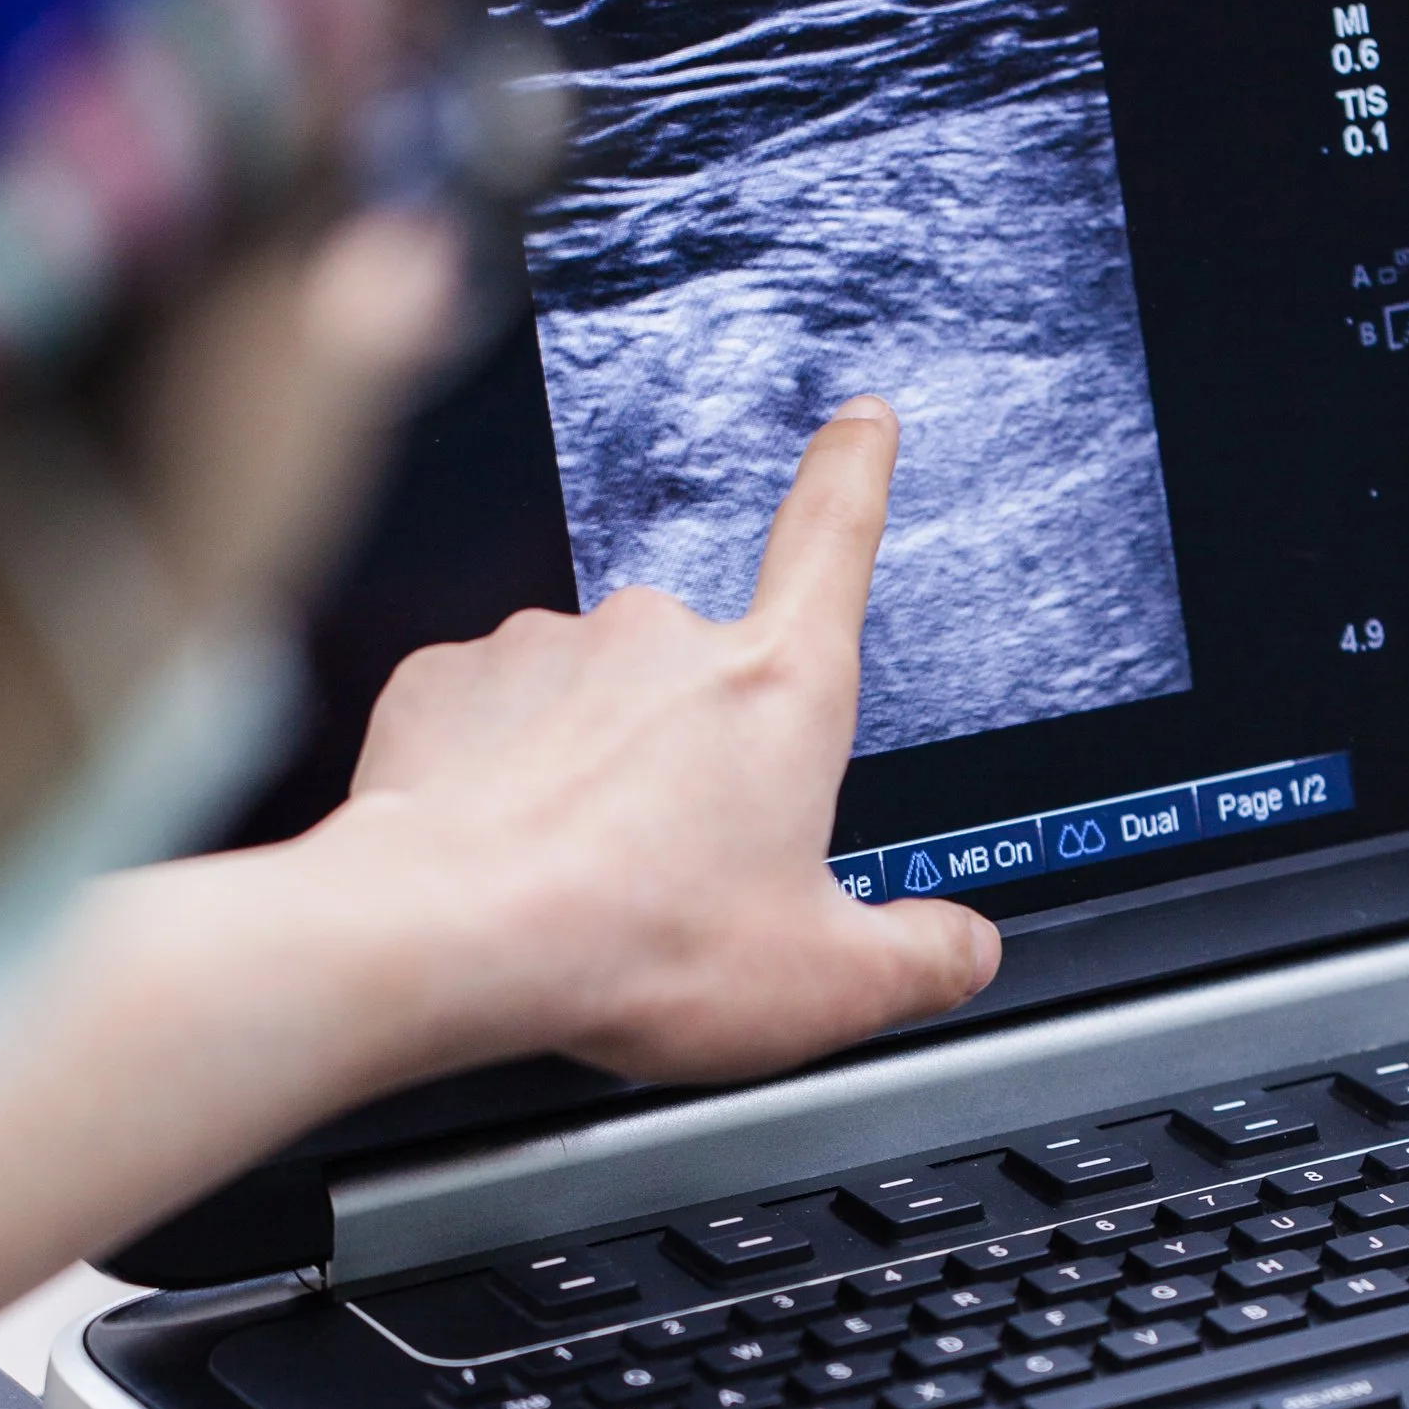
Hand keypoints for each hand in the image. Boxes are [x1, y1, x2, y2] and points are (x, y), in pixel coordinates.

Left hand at [305, 399, 1001, 1086]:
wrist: (449, 937)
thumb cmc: (632, 944)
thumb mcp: (826, 983)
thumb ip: (917, 957)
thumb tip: (959, 947)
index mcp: (776, 688)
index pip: (833, 540)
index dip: (854, 475)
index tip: (860, 425)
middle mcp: (662, 638)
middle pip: (704, 684)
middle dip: (692, 766)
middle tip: (673, 878)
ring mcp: (548, 647)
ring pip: (591, 707)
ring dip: (592, 777)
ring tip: (580, 884)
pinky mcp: (449, 680)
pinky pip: (491, 723)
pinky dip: (501, 783)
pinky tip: (503, 857)